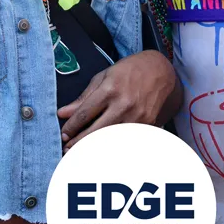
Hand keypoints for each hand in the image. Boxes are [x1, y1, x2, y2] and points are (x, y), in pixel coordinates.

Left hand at [58, 50, 176, 150]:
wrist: (160, 71)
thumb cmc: (129, 71)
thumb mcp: (103, 77)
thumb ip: (83, 97)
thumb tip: (63, 113)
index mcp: (110, 89)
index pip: (84, 114)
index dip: (71, 127)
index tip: (63, 134)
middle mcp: (124, 104)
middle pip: (95, 131)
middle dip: (78, 142)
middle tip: (67, 150)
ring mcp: (137, 116)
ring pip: (110, 139)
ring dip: (94, 147)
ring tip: (81, 152)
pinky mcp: (147, 124)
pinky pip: (126, 139)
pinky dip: (113, 145)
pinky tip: (103, 149)